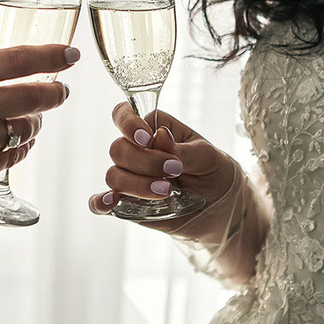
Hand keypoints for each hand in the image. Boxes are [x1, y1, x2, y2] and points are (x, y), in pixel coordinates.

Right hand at [0, 44, 77, 186]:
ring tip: (31, 117)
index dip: (51, 56)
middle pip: (33, 97)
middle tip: (61, 91)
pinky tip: (17, 139)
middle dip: (55, 93)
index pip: (18, 60)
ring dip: (35, 122)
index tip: (71, 55)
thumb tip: (16, 71)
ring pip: (26, 128)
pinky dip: (21, 145)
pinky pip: (13, 155)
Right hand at [89, 102, 236, 239]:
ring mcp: (130, 178)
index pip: (124, 114)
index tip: (145, 138)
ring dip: (138, 184)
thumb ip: (185, 149)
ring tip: (168, 192)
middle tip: (174, 171)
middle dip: (145, 161)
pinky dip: (100, 202)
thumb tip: (160, 136)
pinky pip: (100, 202)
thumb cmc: (215, 173)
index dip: (128, 123)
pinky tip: (112, 202)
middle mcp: (136, 151)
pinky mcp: (127, 204)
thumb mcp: (209, 157)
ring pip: (114, 175)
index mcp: (152, 129)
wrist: (223, 209)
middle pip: (118, 148)